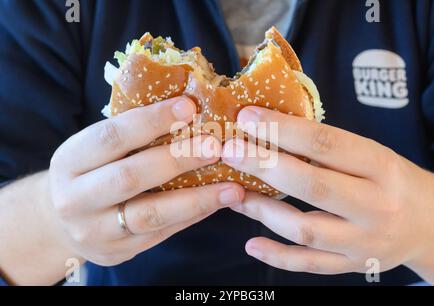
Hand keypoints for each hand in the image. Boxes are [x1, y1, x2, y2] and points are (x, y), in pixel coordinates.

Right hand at [49, 96, 243, 265]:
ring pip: (151, 214)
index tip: (188, 107)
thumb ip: (130, 134)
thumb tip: (188, 110)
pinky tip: (216, 202)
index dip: (151, 120)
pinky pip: (161, 233)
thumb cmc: (89, 173)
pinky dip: (192, 216)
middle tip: (216, 146)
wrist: (62, 221)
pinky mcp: (117, 251)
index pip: (112, 136)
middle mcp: (75, 198)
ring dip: (197, 199)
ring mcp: (95, 231)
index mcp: (69, 160)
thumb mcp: (94, 149)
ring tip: (232, 187)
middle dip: (178, 159)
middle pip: (131, 177)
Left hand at [222, 106, 433, 284]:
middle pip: (312, 185)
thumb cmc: (391, 180)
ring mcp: (363, 240)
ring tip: (234, 194)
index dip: (282, 129)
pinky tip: (251, 244)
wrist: (431, 223)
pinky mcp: (352, 264)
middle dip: (264, 165)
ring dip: (263, 211)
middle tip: (230, 150)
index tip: (247, 117)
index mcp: (380, 166)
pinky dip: (277, 256)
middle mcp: (375, 205)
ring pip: (305, 229)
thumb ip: (328, 148)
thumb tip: (269, 130)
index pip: (325, 144)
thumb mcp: (371, 154)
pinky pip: (310, 264)